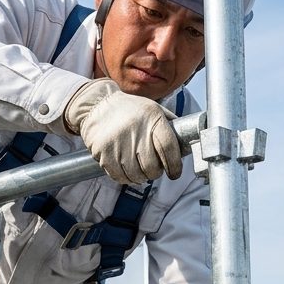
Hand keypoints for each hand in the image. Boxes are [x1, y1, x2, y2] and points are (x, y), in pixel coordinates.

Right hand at [63, 78, 181, 183]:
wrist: (97, 105)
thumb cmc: (130, 110)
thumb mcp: (153, 109)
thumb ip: (169, 126)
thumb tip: (186, 144)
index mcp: (152, 118)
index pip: (169, 148)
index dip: (175, 165)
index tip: (175, 172)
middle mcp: (136, 130)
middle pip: (152, 167)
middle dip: (155, 172)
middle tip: (153, 169)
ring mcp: (118, 143)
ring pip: (136, 175)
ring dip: (140, 177)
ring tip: (139, 169)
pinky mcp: (103, 153)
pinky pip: (119, 177)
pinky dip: (125, 178)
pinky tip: (127, 169)